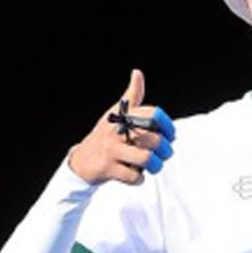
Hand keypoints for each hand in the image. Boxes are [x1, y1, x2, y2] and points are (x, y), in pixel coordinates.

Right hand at [68, 69, 174, 184]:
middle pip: (154, 139)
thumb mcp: (117, 113)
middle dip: (164, 151)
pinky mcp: (107, 168)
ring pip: (146, 158)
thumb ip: (132, 95)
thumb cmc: (105, 136)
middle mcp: (116, 130)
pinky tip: (135, 174)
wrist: (81, 161)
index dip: (167, 126)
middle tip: (162, 155)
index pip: (154, 114)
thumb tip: (137, 73)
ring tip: (152, 166)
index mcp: (123, 115)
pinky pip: (134, 177)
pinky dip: (139, 179)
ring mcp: (111, 149)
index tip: (171, 135)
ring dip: (155, 166)